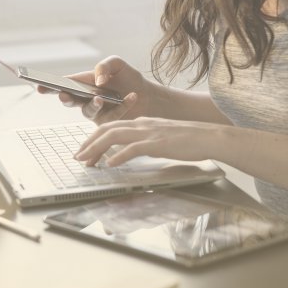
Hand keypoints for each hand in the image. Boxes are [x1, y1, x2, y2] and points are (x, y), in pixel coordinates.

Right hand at [38, 56, 151, 124]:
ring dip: (93, 105)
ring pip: (88, 111)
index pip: (63, 84)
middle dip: (65, 98)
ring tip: (100, 98)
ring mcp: (96, 113)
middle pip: (70, 100)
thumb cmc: (128, 78)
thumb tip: (98, 80)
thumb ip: (104, 66)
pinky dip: (123, 106)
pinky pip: (111, 117)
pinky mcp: (109, 123)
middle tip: (64, 96)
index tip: (39, 86)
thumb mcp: (116, 64)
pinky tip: (132, 96)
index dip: (49, 86)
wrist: (147, 95)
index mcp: (83, 83)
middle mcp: (85, 99)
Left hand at [74, 117, 220, 166]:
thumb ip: (144, 142)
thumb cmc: (188, 140)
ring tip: (87, 161)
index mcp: (141, 122)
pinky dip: (118, 156)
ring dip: (97, 149)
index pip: (111, 126)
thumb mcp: (161, 137)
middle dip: (88, 143)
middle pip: (106, 129)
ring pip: (114, 136)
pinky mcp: (157, 143)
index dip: (94, 137)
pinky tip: (109, 164)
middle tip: (78, 157)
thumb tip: (128, 153)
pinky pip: (132, 149)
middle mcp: (141, 124)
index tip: (84, 149)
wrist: (209, 136)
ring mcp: (148, 132)